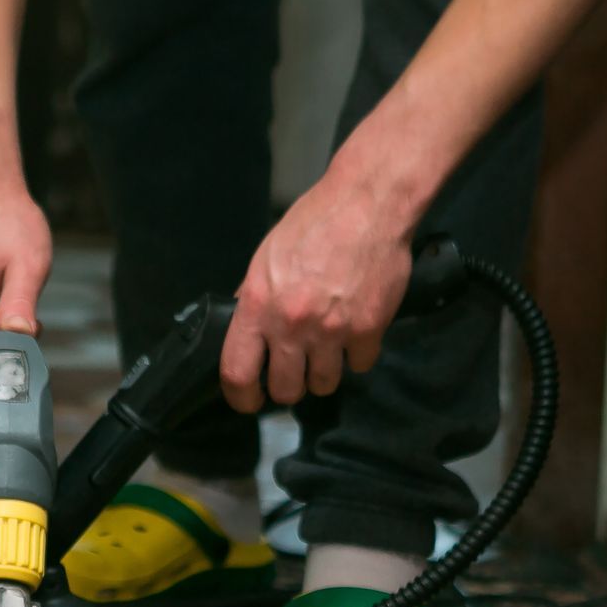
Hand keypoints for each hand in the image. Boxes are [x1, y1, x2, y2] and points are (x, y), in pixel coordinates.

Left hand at [219, 172, 413, 410]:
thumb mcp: (266, 258)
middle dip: (289, 386)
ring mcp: (332, 330)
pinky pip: (360, 365)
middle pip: (286, 389)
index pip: (238, 373)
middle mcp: (291, 325)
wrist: (367, 204)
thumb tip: (243, 326)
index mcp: (258, 306)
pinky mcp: (369, 330)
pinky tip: (355, 332)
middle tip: (296, 372)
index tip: (250, 402)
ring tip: (327, 351)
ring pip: (324, 384)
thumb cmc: (314, 223)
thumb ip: (253, 298)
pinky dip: (358, 355)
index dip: (241, 398)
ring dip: (324, 373)